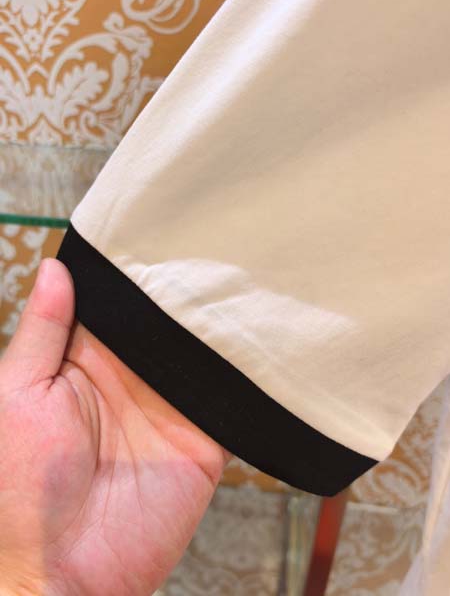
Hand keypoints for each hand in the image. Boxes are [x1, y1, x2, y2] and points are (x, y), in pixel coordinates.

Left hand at [0, 258, 230, 595]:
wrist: (60, 574)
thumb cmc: (18, 488)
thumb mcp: (17, 397)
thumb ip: (44, 333)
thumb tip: (57, 269)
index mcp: (87, 361)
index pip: (118, 303)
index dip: (136, 269)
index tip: (159, 227)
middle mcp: (134, 376)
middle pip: (166, 320)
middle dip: (187, 286)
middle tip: (218, 237)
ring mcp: (172, 405)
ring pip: (202, 351)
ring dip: (219, 323)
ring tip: (248, 272)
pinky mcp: (205, 437)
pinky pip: (231, 398)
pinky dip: (247, 372)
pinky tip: (265, 336)